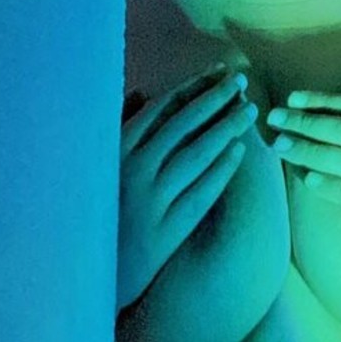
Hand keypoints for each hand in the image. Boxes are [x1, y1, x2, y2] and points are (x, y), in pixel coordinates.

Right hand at [117, 65, 257, 311]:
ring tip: (249, 112)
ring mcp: (150, 201)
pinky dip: (221, 169)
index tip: (218, 71)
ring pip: (196, 156)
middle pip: (183, 126)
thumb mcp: (100, 165)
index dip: (193, 87)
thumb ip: (120, 127)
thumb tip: (142, 93)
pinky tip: (240, 151)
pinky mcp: (166, 229)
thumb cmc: (98, 210)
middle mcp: (132, 171)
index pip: (162, 109)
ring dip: (226, 129)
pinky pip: (201, 193)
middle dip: (215, 100)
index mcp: (115, 150)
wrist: (91, 270)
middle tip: (241, 83)